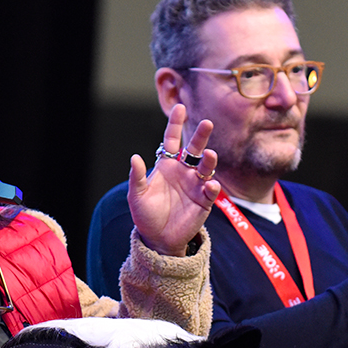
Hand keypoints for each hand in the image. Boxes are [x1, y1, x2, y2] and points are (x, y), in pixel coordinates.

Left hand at [128, 104, 219, 255]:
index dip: (175, 124)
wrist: (158, 239)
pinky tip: (209, 184)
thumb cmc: (146, 215)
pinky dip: (211, 186)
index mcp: (166, 165)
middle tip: (207, 123)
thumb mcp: (137, 195)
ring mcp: (195, 185)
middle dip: (201, 136)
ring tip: (209, 154)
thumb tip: (135, 157)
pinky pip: (210, 190)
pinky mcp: (204, 201)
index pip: (171, 140)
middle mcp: (183, 171)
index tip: (179, 107)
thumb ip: (137, 177)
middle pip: (194, 149)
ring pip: (206, 167)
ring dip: (209, 159)